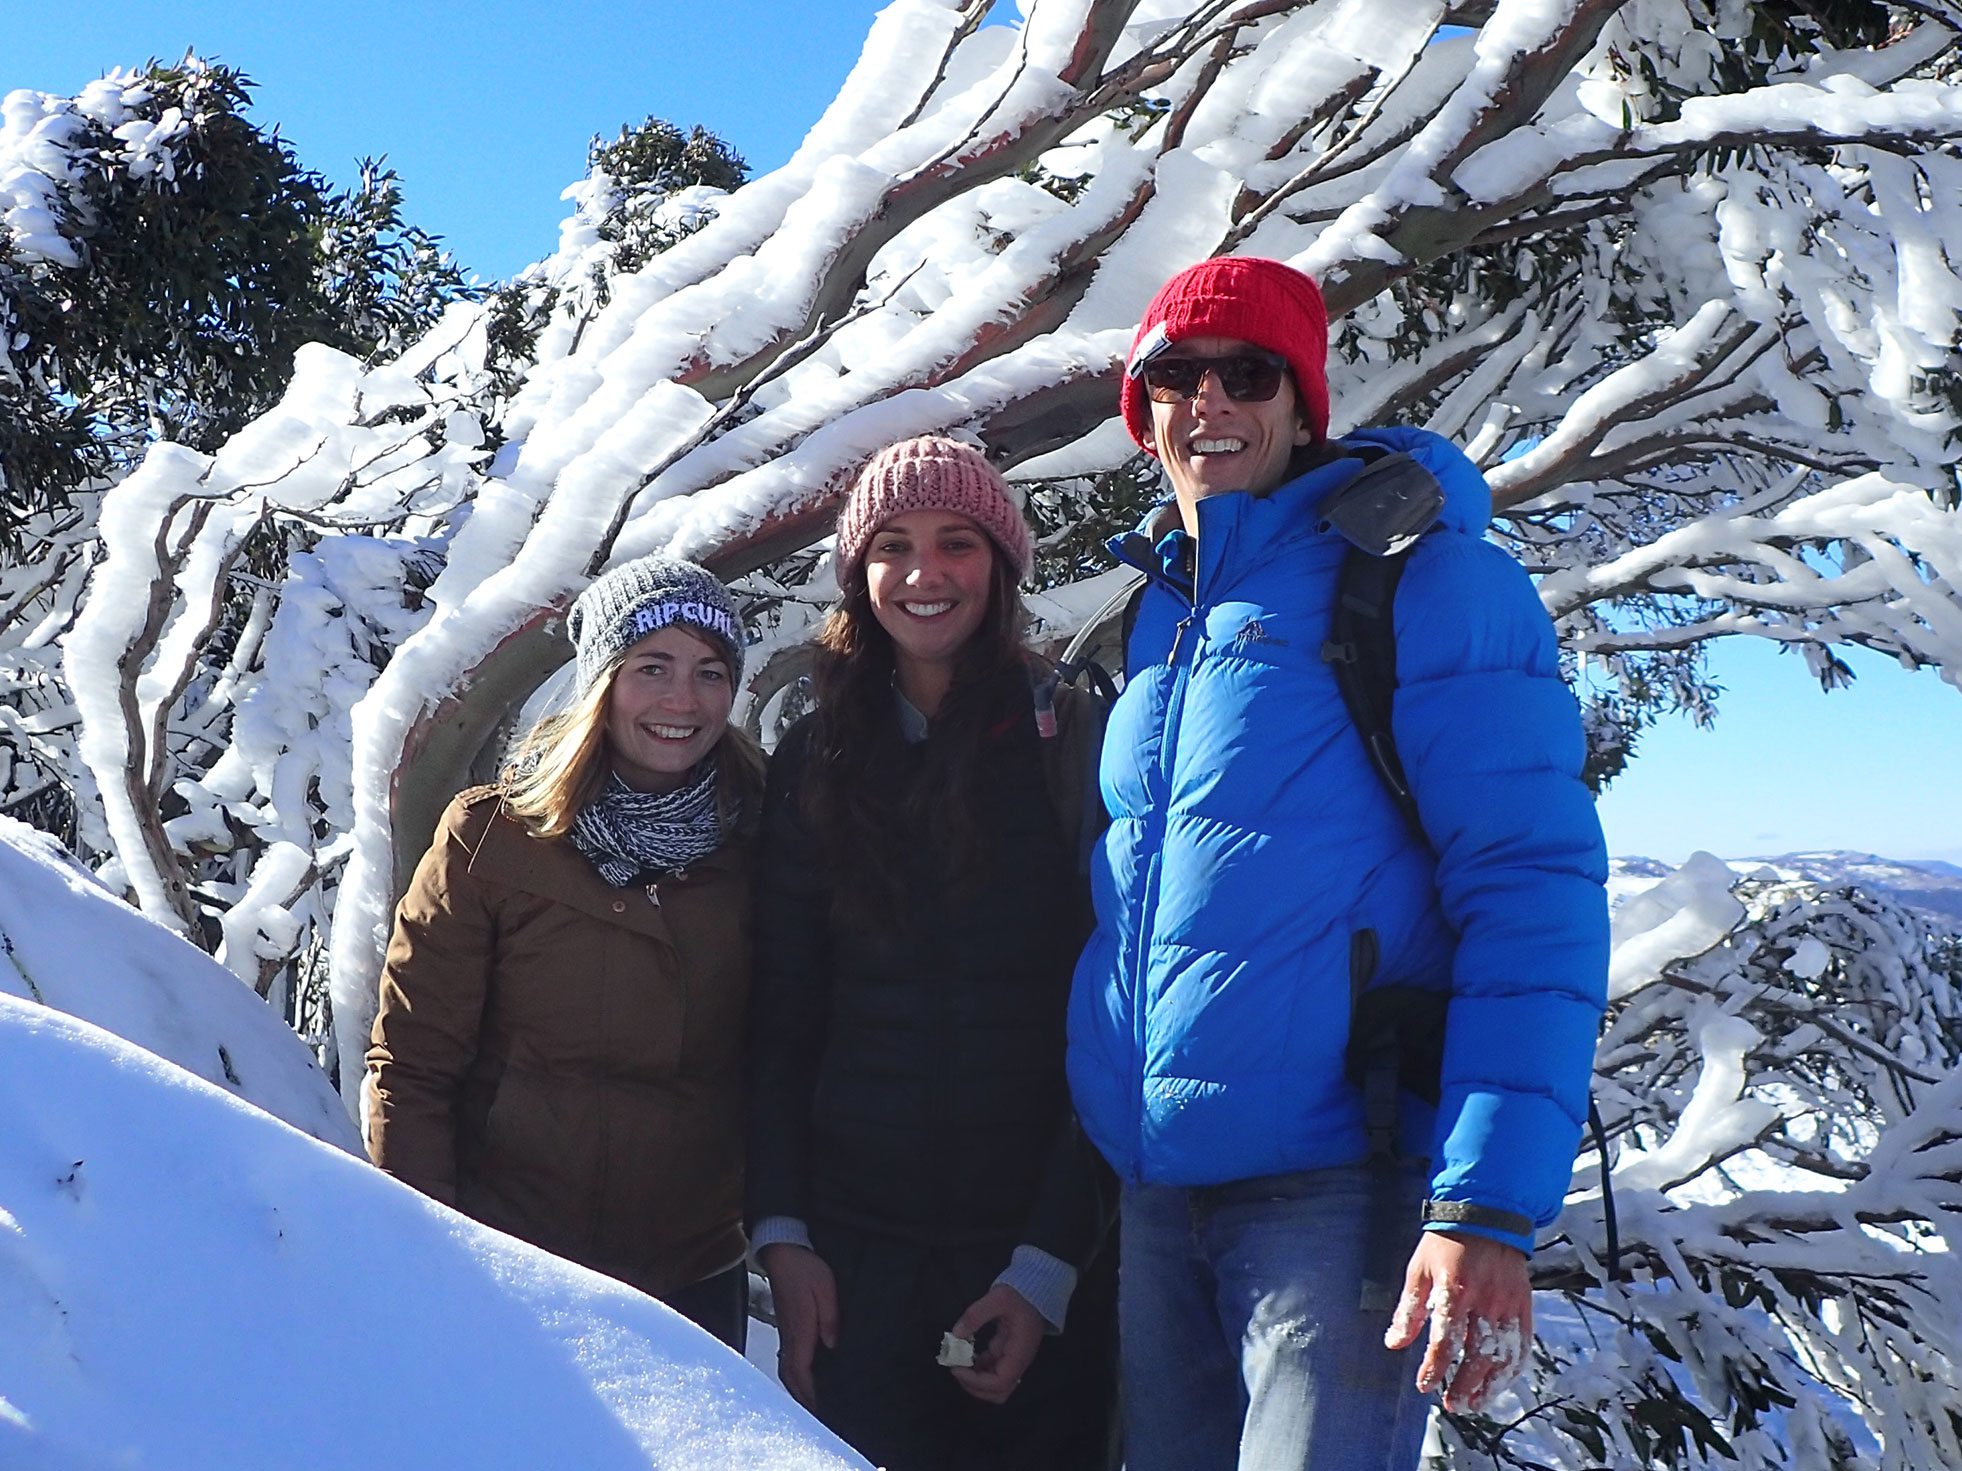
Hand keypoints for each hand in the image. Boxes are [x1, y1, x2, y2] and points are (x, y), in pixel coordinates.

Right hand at [760, 1243, 837, 1410]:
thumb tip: (832, 1345)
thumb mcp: (825, 1288)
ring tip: (811, 1403)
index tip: (820, 1408)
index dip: (809, 1391)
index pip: (800, 1369)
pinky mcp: (785, 1325)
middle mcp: (789, 1335)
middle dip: (802, 1397)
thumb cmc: (805, 1269)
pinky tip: (804, 1375)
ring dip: (797, 1387)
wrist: (782, 1252)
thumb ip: (830, 1318)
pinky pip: (788, 1356)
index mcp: (799, 1329)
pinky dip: (794, 1372)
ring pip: (787, 1368)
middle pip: (791, 1375)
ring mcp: (785, 1331)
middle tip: (817, 1415)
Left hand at [946, 1284, 1044, 1404]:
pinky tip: (967, 1356)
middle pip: (999, 1392)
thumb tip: (955, 1335)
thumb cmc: (1020, 1295)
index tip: (957, 1368)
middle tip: (957, 1369)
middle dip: (974, 1387)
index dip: (977, 1382)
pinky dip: (978, 1371)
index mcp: (1019, 1352)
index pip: (1000, 1382)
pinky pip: (993, 1373)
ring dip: (976, 1381)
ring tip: (960, 1363)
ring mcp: (1014, 1361)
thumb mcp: (998, 1298)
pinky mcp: (1008, 1356)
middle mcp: (1018, 1363)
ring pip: (996, 1387)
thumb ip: (976, 1315)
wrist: (1037, 1292)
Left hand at [1383, 1230, 1531, 1412]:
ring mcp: (1508, 1304)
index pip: (1445, 1339)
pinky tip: (1499, 1383)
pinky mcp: (1524, 1305)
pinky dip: (1512, 1369)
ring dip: (1490, 1385)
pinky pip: (1522, 1345)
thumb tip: (1394, 1343)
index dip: (1434, 1366)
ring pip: (1504, 1355)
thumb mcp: (1419, 1270)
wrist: (1485, 1215)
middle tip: (1452, 1404)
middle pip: (1478, 1353)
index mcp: (1455, 1289)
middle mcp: (1485, 1300)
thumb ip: (1409, 1309)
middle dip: (1464, 1384)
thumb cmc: (1446, 1243)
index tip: (1424, 1384)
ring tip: (1475, 1404)